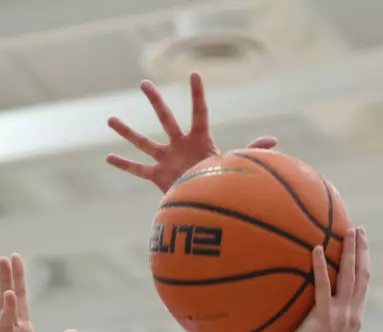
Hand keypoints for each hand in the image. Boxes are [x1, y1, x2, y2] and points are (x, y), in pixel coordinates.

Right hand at [106, 72, 277, 192]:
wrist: (212, 206)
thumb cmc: (226, 182)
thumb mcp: (237, 164)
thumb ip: (252, 150)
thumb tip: (273, 141)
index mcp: (200, 139)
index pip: (199, 112)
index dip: (198, 94)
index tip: (195, 74)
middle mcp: (180, 145)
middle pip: (166, 119)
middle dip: (155, 101)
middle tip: (144, 83)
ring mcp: (167, 159)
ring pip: (144, 142)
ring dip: (127, 132)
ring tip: (110, 119)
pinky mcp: (158, 176)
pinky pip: (138, 169)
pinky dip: (124, 165)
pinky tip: (108, 157)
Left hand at [281, 227, 369, 331]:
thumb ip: (320, 318)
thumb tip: (304, 302)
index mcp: (354, 319)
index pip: (363, 285)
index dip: (364, 263)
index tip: (362, 245)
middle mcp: (352, 315)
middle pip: (362, 275)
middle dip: (362, 250)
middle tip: (359, 229)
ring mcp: (341, 316)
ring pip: (350, 276)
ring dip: (350, 251)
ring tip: (348, 230)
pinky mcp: (324, 318)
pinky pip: (323, 287)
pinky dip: (321, 267)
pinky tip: (317, 249)